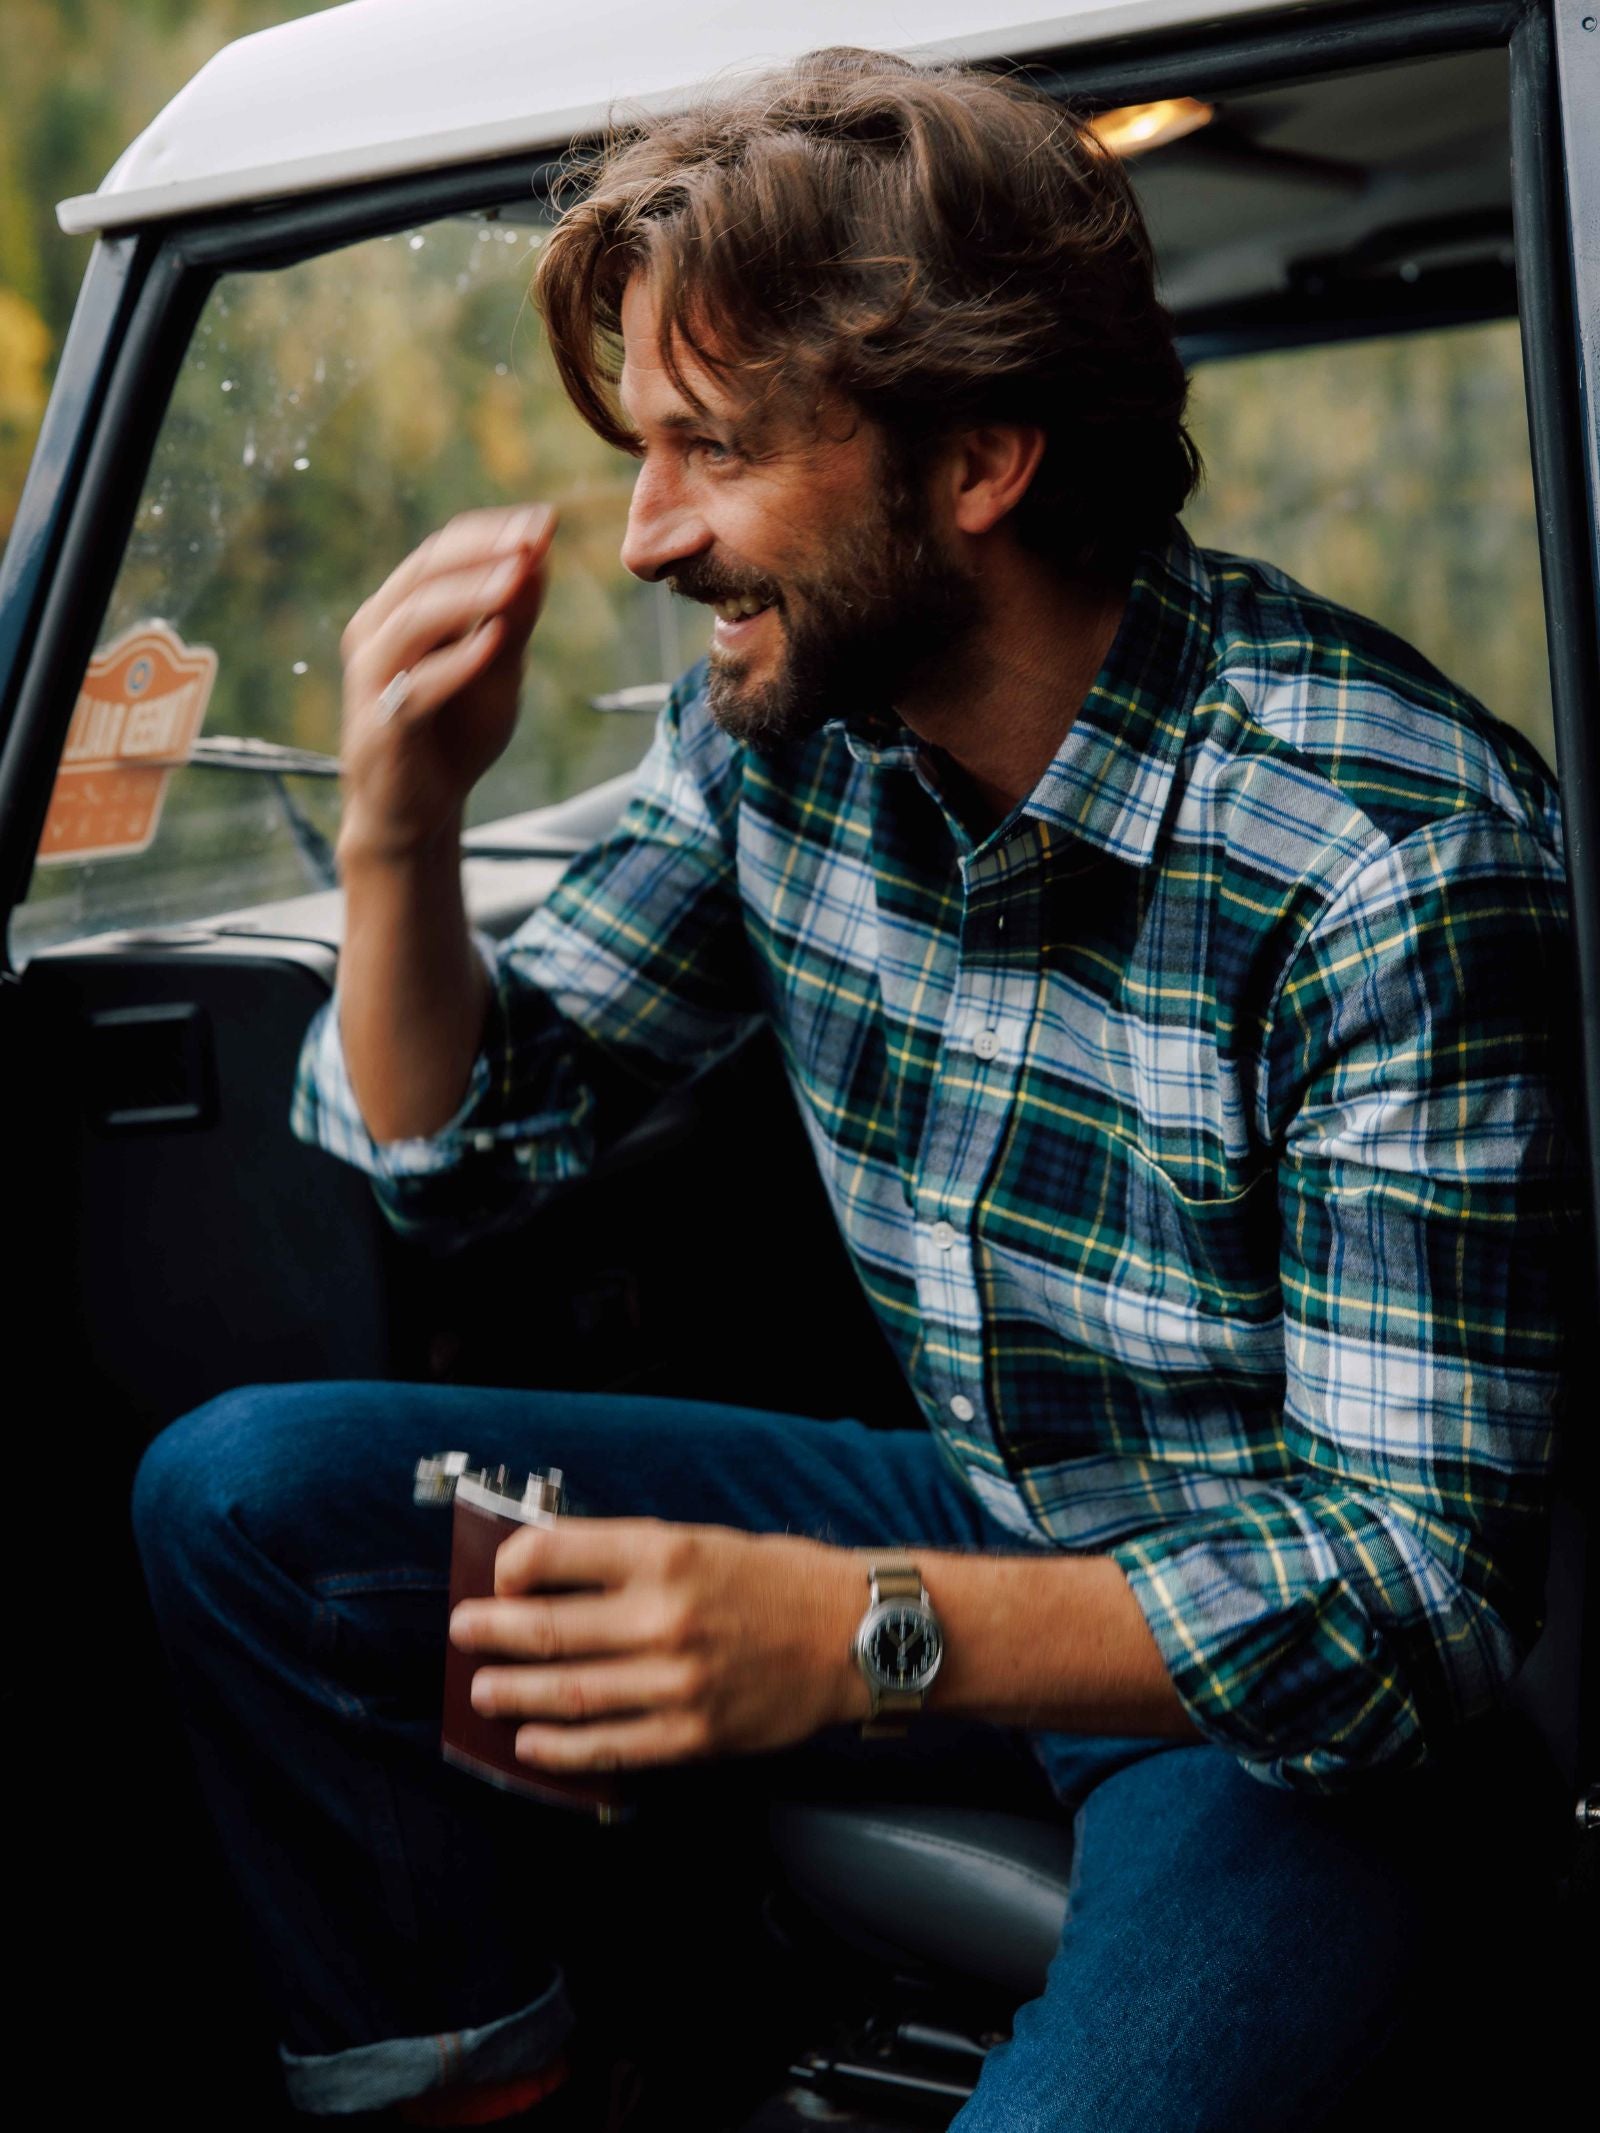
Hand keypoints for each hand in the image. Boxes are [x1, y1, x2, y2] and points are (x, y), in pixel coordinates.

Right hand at [338, 502, 556, 858]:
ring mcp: (373, 677)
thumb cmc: (455, 736)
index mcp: (400, 611)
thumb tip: (540, 552)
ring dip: (470, 594)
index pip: (441, 552)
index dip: (492, 532)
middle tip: (534, 538)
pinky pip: (417, 685)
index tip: (546, 518)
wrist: (417, 813)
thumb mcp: (497, 669)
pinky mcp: (381, 725)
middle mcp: (376, 633)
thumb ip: (514, 616)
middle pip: (425, 572)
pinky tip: (496, 642)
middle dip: (483, 551)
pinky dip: (457, 661)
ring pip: (414, 619)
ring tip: (517, 576)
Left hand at [449, 1519, 868, 1771]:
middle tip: (463, 1632)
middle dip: (491, 1632)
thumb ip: (630, 1557)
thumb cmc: (776, 1581)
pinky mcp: (692, 1733)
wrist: (855, 1635)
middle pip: (547, 1628)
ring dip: (512, 1694)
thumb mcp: (702, 1541)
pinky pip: (607, 1747)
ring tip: (482, 1690)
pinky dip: (558, 1749)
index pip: (553, 1554)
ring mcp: (676, 1681)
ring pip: (566, 1693)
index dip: (510, 1566)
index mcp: (664, 1553)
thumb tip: (550, 1573)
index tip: (497, 1576)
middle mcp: (664, 1615)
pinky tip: (531, 1744)